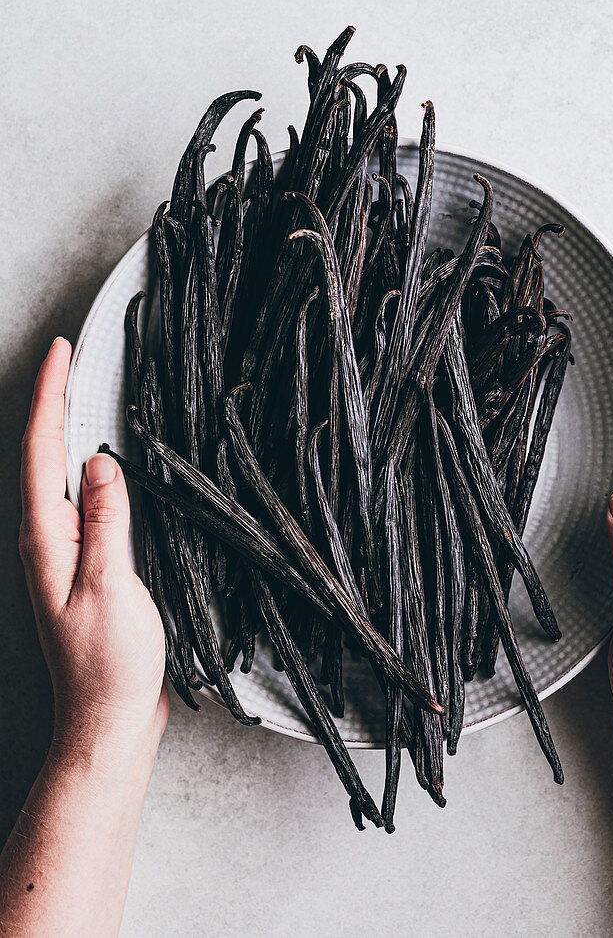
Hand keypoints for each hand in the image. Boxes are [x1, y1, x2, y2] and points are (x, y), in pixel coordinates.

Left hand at [19, 337, 168, 760]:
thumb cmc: (109, 665)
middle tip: (73, 357)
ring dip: (71, 429)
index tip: (62, 351)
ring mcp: (65, 552)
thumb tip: (100, 461)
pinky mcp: (88, 564)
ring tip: (87, 390)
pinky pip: (87, 501)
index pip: (42, 452)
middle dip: (54, 400)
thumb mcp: (111, 585)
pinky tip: (111, 460)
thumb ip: (107, 520)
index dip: (50, 397)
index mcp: (46, 538)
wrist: (110, 720)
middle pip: (44, 455)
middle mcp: (48, 539)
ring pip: (63, 476)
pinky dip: (94, 468)